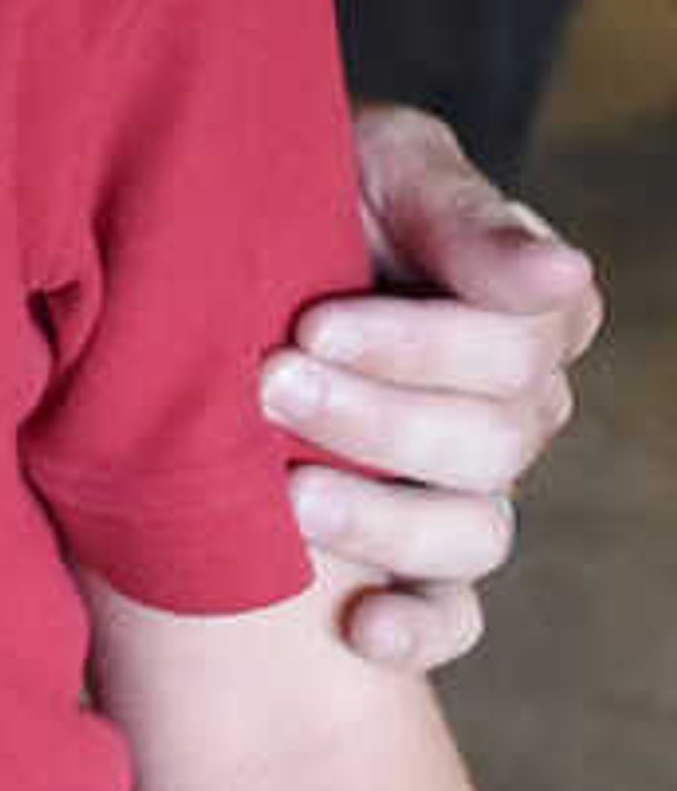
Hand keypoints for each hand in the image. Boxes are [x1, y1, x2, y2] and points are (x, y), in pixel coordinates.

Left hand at [260, 98, 603, 668]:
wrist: (226, 221)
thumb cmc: (316, 175)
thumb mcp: (383, 161)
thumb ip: (463, 215)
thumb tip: (564, 267)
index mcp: (526, 312)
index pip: (512, 348)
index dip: (416, 345)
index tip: (314, 321)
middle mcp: (515, 407)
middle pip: (488, 444)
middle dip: (372, 420)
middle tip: (269, 386)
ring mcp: (469, 484)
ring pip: (472, 532)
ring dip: (384, 522)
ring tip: (292, 498)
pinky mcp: (418, 549)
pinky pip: (452, 613)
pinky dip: (419, 629)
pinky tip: (361, 629)